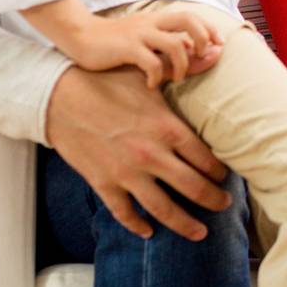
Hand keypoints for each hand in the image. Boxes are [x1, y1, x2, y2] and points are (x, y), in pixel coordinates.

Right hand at [46, 66, 232, 240]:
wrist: (60, 97)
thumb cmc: (107, 83)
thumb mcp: (149, 78)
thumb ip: (184, 74)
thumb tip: (216, 54)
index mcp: (168, 129)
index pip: (205, 159)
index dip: (219, 172)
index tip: (226, 178)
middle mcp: (152, 155)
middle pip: (193, 187)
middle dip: (213, 200)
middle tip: (225, 206)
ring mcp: (127, 173)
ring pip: (163, 209)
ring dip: (184, 224)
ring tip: (199, 232)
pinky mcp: (103, 183)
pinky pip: (124, 213)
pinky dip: (138, 225)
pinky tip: (149, 232)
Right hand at [68, 9, 222, 88]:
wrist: (79, 36)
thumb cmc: (116, 44)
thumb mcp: (147, 44)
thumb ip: (173, 48)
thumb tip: (203, 53)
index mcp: (157, 20)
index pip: (192, 16)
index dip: (209, 28)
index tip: (219, 44)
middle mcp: (151, 23)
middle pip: (188, 20)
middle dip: (202, 38)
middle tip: (202, 56)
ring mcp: (139, 34)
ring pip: (174, 43)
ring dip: (182, 63)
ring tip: (177, 78)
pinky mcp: (126, 48)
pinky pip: (151, 61)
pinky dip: (157, 75)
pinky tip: (151, 84)